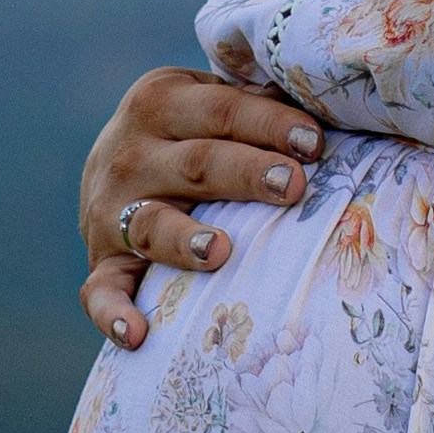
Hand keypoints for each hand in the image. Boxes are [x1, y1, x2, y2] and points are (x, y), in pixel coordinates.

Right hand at [79, 67, 328, 347]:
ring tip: (220, 251)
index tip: (313, 143)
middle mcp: (130, 154)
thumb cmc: (192, 130)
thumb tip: (334, 101)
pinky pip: (100, 292)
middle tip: (293, 186)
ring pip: (149, 225)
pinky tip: (138, 333)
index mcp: (160, 101)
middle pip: (196, 164)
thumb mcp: (211, 99)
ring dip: (182, 240)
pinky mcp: (101, 262)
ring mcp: (109, 212)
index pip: (222, 110)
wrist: (111, 163)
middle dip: (245, 174)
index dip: (269, 124)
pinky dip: (113, 313)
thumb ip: (258, 100)